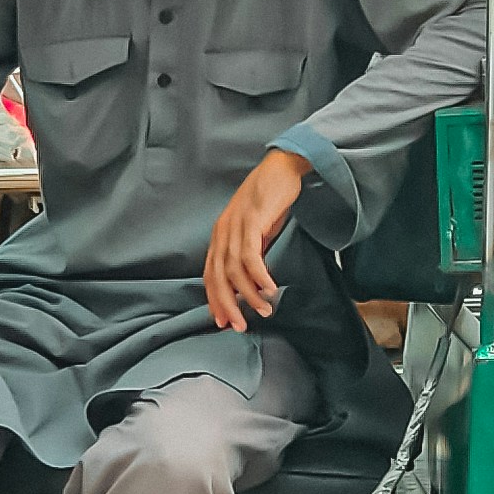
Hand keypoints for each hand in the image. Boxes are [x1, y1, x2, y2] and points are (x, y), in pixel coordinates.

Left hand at [205, 148, 313, 329]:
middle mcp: (223, 232)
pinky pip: (252, 254)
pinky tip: (270, 289)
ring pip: (235, 270)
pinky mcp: (252, 219)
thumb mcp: (256, 231)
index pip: (211, 274)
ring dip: (249, 295)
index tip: (223, 322)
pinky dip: (259, 275)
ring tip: (264, 310)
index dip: (215, 300)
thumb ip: (251, 254)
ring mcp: (236, 225)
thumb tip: (252, 284)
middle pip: (218, 277)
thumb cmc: (270, 200)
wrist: (283, 167)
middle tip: (238, 326)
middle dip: (227, 305)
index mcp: (220, 235)